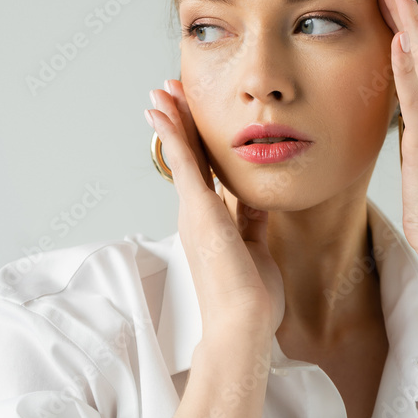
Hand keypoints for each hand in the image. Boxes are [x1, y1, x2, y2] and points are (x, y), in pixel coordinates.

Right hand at [145, 81, 285, 337]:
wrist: (242, 326)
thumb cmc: (251, 299)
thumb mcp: (256, 248)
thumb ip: (253, 221)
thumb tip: (256, 199)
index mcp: (211, 223)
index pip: (204, 172)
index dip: (198, 143)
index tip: (192, 118)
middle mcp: (198, 213)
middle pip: (189, 157)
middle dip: (181, 123)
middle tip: (169, 93)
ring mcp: (195, 210)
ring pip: (182, 153)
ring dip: (173, 119)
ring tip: (162, 91)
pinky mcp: (198, 209)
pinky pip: (182, 162)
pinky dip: (172, 134)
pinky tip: (161, 111)